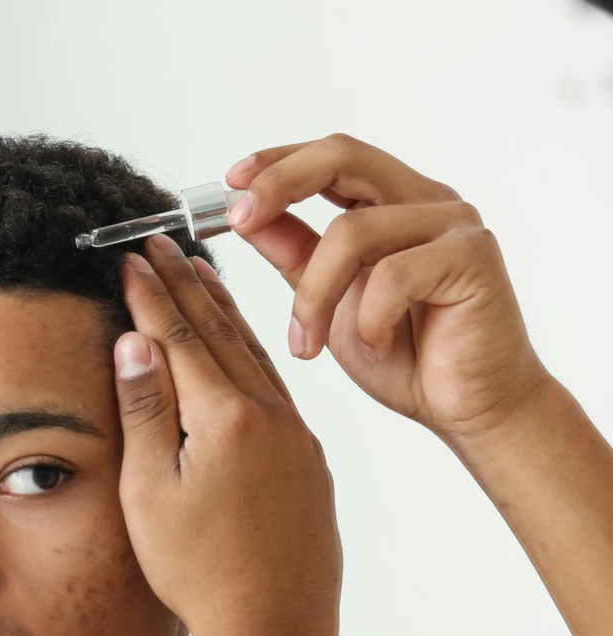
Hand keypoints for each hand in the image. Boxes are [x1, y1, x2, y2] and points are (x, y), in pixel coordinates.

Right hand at [112, 234, 342, 635]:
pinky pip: (277, 387)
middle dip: (187, 283)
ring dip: (225, 311)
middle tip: (162, 242)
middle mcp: (269, 415)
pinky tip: (245, 348)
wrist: (278, 629)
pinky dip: (254, 354)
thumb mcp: (151, 494)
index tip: (130, 257)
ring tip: (204, 271)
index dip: (150, 294)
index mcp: (225, 418)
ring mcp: (297, 436)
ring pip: (255, 354)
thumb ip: (145, 412)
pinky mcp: (310, 460)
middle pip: (221, 332)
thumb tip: (134, 343)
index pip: (180, 336)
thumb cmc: (202, 573)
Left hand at [224, 133, 553, 443]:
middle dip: (281, 183)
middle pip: (343, 156)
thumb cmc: (403, 357)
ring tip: (309, 344)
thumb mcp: (328, 303)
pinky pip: (394, 275)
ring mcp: (452, 223)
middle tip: (240, 219)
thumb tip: (248, 218)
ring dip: (315, 295)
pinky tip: (378, 349)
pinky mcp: (473, 256)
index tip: (232, 182)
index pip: (329, 157)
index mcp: (389, 203)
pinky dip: (371, 319)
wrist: (465, 408)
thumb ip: (294, 257)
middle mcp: (422, 200)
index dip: (277, 162)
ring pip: (353, 231)